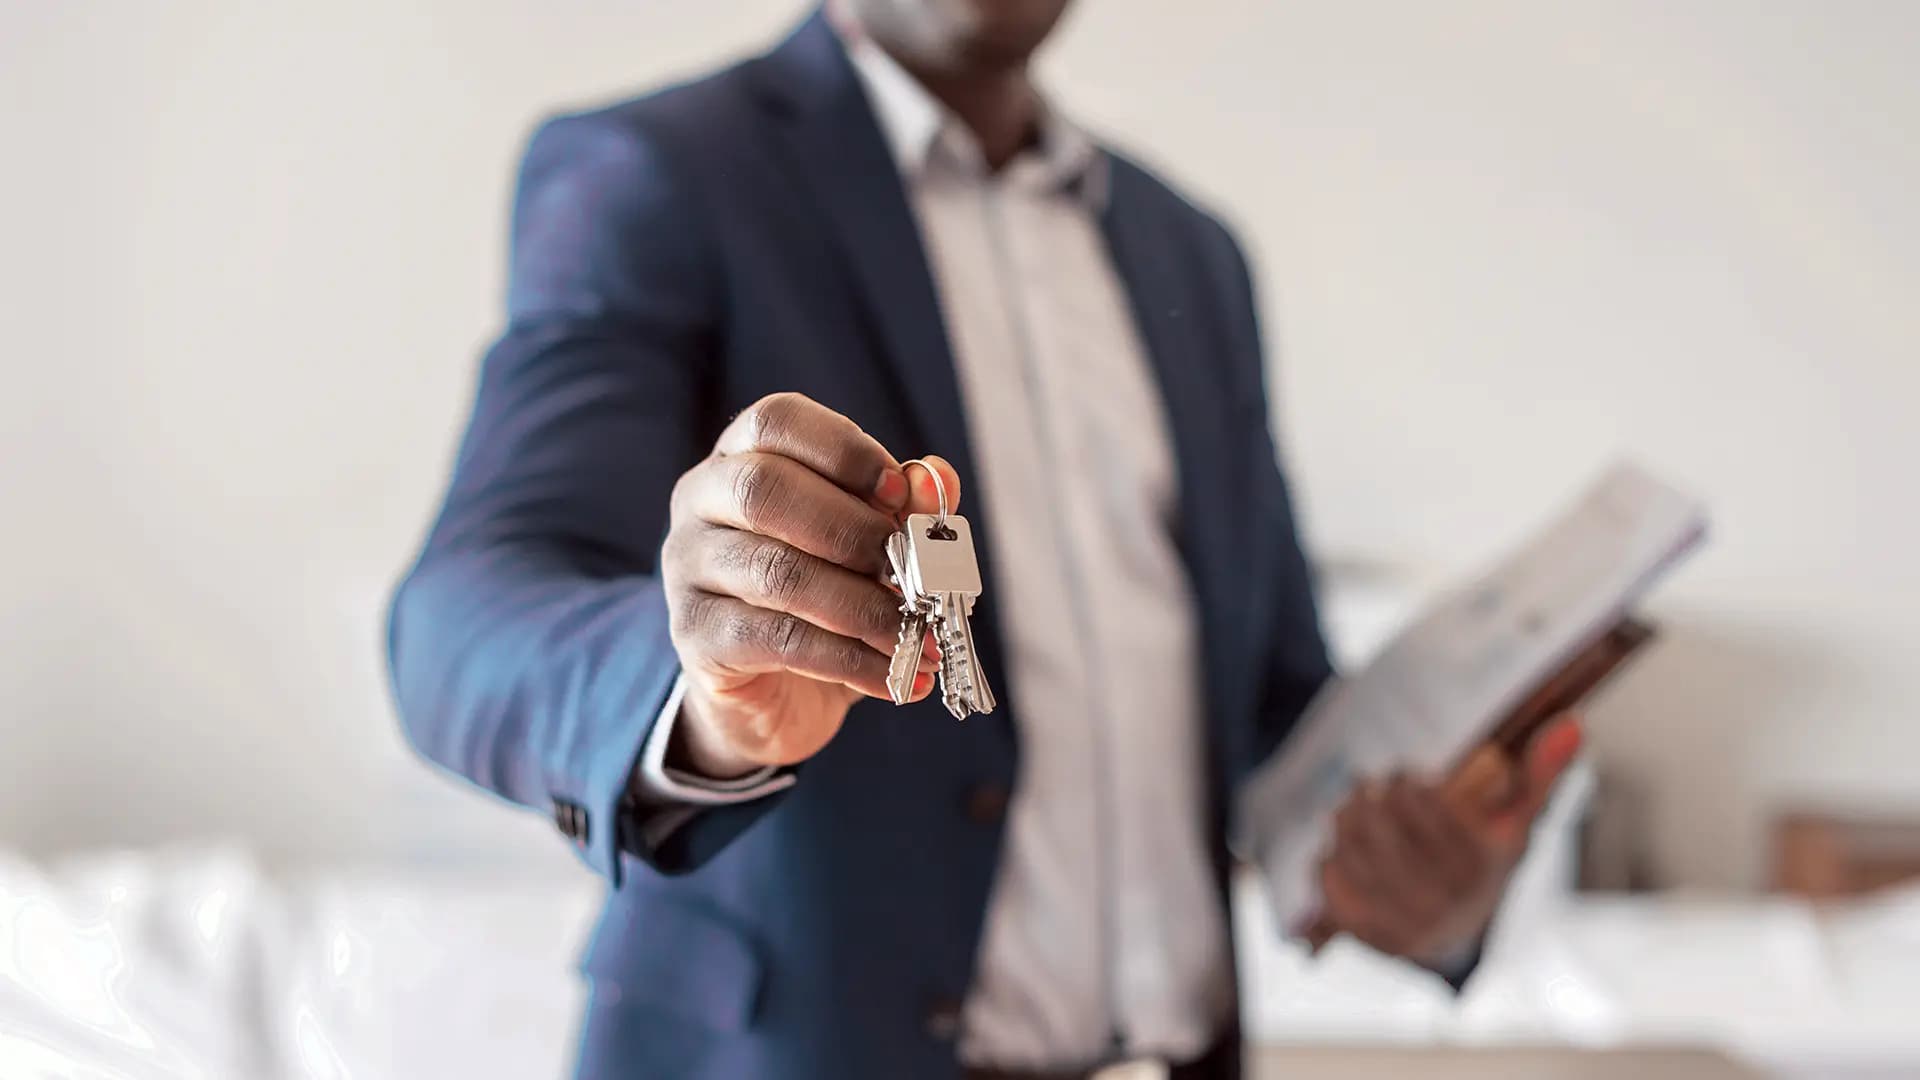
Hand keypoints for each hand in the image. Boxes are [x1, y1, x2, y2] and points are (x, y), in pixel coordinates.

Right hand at [659, 392, 960, 777]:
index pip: (776, 422)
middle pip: (763, 489)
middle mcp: (700, 502)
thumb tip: (936, 478)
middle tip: (913, 571)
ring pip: (776, 572)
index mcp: (740, 457)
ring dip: (863, 606)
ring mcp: (687, 569)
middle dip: (851, 529)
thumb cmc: (824, 601)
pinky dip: (848, 659)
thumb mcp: (869, 549)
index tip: (899, 492)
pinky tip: (893, 675)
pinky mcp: (695, 637)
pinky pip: (778, 640)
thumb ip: (901, 509)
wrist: (774, 696)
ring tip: (921, 635)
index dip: (843, 449)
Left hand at [1312, 714, 1584, 966]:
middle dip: (1370, 797)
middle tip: (1368, 781)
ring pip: (1353, 852)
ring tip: (1351, 804)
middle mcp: (1443, 901)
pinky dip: (1329, 858)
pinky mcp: (1368, 934)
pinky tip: (1339, 846)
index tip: (1406, 773)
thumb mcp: (1517, 821)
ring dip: (1345, 819)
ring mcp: (1403, 922)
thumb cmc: (1485, 860)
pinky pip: (1331, 884)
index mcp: (1480, 867)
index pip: (1427, 807)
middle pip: (1383, 828)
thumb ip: (1542, 773)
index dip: (1408, 784)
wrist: (1456, 935)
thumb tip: (1574, 723)